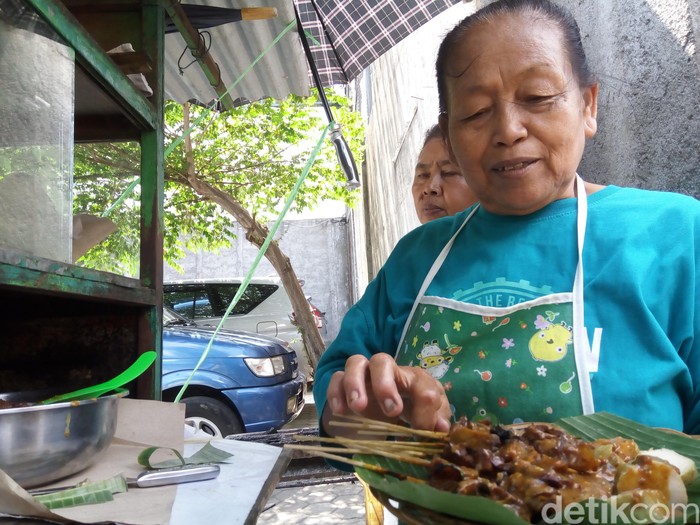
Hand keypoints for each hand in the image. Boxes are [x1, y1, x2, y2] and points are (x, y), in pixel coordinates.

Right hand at [324, 353, 451, 435]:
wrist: (383, 415)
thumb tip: (441, 427)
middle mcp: (388, 371)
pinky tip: (340, 411)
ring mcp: (362, 375)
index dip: (425, 408)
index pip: (422, 384)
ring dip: (355, 383)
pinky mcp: (343, 384)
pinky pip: (335, 378)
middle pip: (382, 361)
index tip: (421, 430)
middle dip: (385, 384)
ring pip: (355, 362)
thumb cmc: (410, 412)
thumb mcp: (428, 418)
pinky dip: (336, 392)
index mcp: (414, 379)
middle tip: (391, 411)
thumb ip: (436, 421)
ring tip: (359, 407)